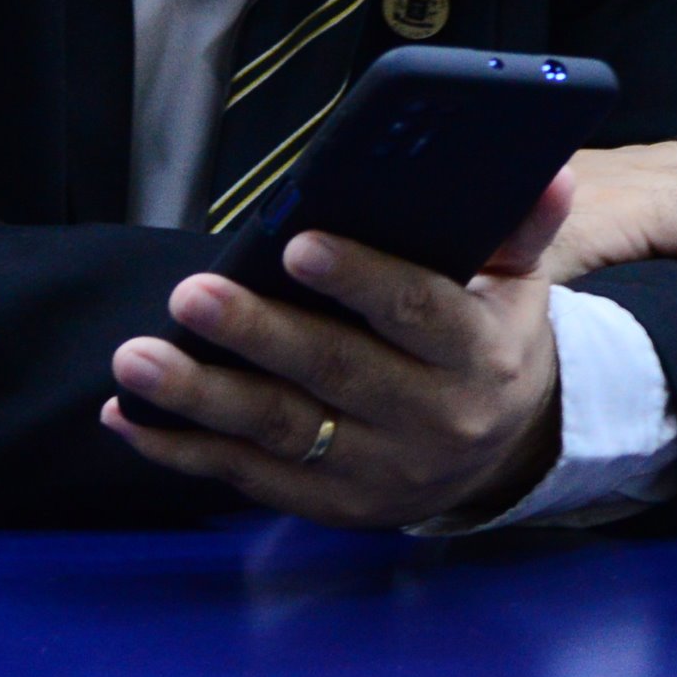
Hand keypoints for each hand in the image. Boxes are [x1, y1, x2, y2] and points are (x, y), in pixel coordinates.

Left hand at [98, 178, 570, 527]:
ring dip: (201, 398)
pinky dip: (185, 451)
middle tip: (190, 296)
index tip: (299, 244)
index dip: (361, 281)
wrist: (503, 452)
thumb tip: (546, 170)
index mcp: (481, 356)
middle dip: (257, 334)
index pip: (419, 313)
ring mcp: (380, 473)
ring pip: (282, 432)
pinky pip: (250, 477)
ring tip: (137, 360)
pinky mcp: (334, 506)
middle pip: (336, 374)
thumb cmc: (490, 340)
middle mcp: (433, 421)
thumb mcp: (519, 284)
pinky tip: (129, 418)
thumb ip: (521, 228)